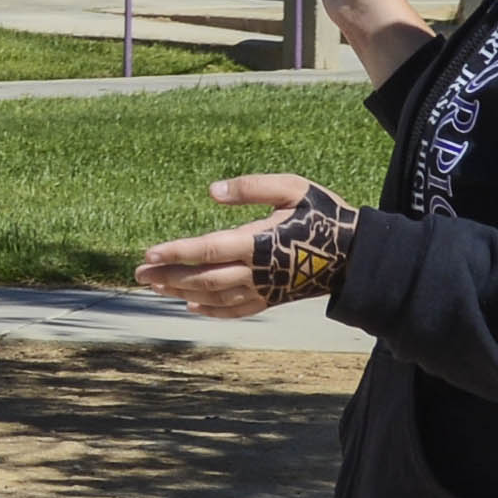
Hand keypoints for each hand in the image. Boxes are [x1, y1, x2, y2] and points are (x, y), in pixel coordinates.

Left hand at [139, 175, 358, 316]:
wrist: (359, 255)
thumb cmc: (323, 214)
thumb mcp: (291, 187)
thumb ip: (251, 188)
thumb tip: (211, 192)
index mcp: (258, 242)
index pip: (207, 250)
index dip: (176, 252)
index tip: (148, 254)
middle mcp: (256, 271)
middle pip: (203, 278)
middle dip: (168, 276)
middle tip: (138, 274)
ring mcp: (264, 289)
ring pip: (214, 296)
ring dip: (182, 292)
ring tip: (155, 287)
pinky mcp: (272, 299)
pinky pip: (236, 310)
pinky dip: (212, 310)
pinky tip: (192, 306)